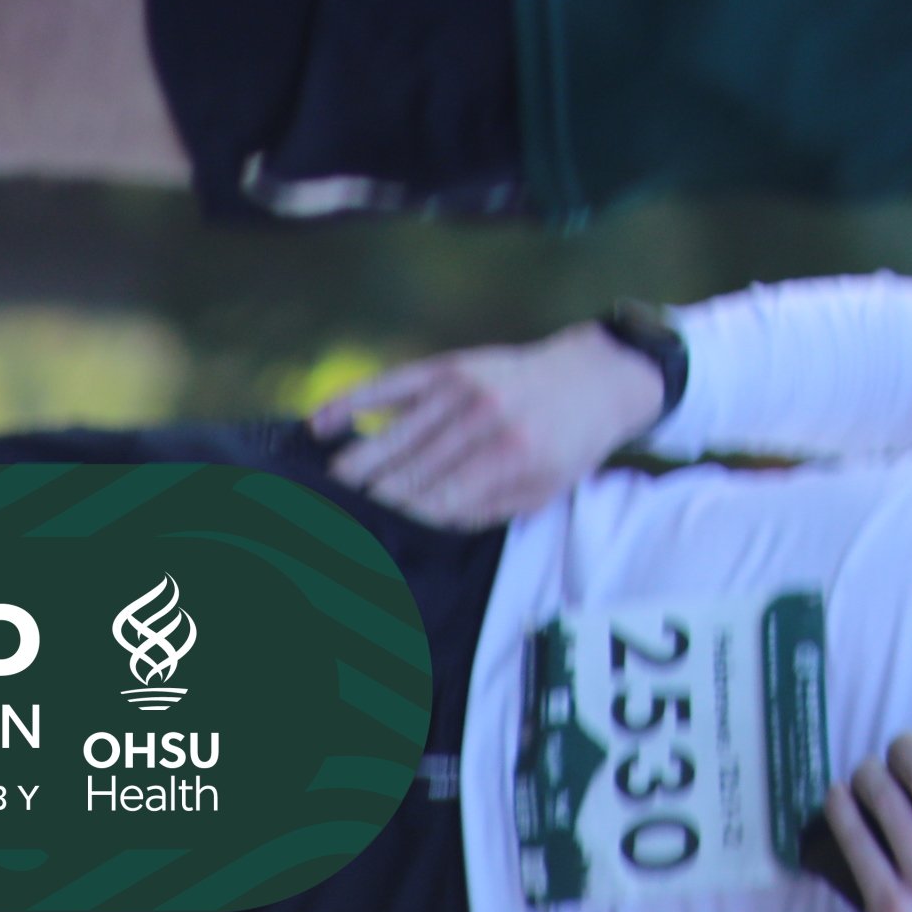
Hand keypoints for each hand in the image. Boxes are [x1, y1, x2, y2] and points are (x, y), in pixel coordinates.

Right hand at [306, 324, 667, 527]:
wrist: (596, 377)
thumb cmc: (570, 444)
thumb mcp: (542, 491)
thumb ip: (482, 511)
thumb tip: (422, 529)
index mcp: (509, 458)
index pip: (433, 502)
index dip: (394, 526)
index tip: (358, 546)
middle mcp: (481, 419)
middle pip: (405, 472)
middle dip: (364, 504)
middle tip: (322, 529)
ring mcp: (460, 388)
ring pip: (390, 435)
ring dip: (350, 467)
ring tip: (315, 494)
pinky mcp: (447, 365)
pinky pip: (389, 384)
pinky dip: (351, 402)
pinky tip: (319, 423)